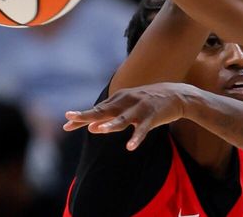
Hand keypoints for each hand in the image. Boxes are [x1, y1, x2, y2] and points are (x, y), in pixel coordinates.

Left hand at [63, 83, 190, 150]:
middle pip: (104, 111)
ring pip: (122, 119)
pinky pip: (142, 129)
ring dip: (111, 125)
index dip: (82, 117)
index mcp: (119, 98)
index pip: (97, 110)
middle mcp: (126, 101)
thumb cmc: (148, 102)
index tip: (66, 123)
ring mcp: (139, 108)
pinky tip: (130, 147)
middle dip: (87, 116)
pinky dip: (136, 138)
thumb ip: (110, 116)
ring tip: (99, 131)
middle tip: (70, 119)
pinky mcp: (152, 116)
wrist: (177, 95)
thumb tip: (90, 128)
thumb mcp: (128, 106)